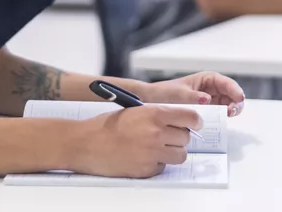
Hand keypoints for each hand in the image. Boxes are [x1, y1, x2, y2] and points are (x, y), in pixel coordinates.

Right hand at [70, 105, 201, 177]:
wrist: (86, 143)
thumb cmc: (105, 125)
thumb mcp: (133, 110)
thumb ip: (156, 114)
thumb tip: (177, 119)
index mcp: (154, 114)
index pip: (190, 117)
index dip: (194, 120)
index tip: (194, 123)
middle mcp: (157, 133)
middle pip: (186, 137)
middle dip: (179, 136)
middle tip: (167, 135)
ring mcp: (153, 153)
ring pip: (180, 155)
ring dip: (172, 152)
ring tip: (156, 147)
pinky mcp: (147, 169)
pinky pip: (164, 167)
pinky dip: (157, 163)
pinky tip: (143, 156)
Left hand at [140, 71, 244, 116]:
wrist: (152, 102)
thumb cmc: (164, 93)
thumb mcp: (178, 94)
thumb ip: (193, 96)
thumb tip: (207, 99)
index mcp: (206, 79)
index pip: (226, 83)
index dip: (235, 89)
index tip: (239, 98)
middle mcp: (211, 89)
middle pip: (231, 94)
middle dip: (236, 101)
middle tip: (232, 111)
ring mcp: (210, 100)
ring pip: (228, 104)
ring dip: (232, 109)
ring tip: (228, 115)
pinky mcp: (207, 111)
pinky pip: (220, 113)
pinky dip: (224, 116)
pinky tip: (222, 120)